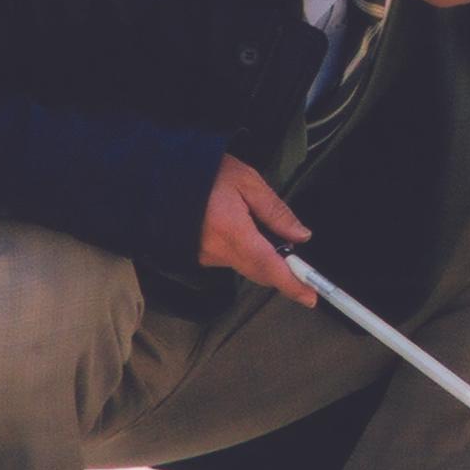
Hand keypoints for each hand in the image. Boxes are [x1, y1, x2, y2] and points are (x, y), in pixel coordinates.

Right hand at [196, 154, 317, 307]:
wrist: (157, 176)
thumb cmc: (205, 172)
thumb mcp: (247, 182)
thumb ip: (275, 211)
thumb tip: (301, 236)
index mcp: (233, 232)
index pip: (269, 266)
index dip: (292, 284)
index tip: (311, 298)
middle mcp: (218, 252)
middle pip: (259, 272)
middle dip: (283, 274)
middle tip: (303, 271)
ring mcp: (205, 257)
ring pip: (245, 266)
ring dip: (262, 258)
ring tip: (267, 232)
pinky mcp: (197, 256)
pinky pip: (229, 259)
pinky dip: (245, 252)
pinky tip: (244, 231)